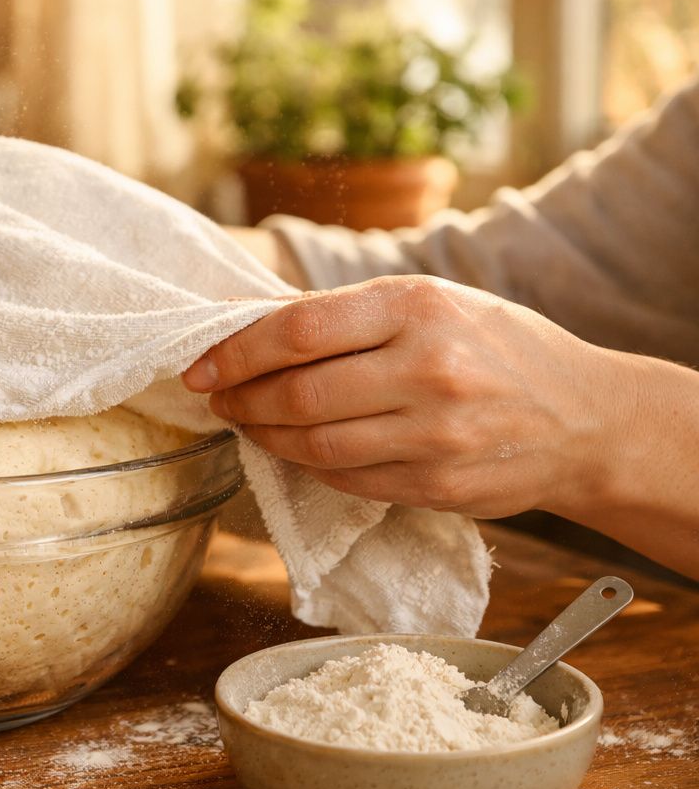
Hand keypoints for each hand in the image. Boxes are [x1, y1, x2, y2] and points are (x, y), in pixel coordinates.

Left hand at [181, 276, 622, 518]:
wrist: (588, 418)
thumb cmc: (496, 348)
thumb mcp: (435, 304)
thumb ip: (351, 316)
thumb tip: (254, 330)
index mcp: (417, 306)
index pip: (297, 330)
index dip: (234, 353)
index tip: (201, 367)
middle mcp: (428, 367)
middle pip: (297, 394)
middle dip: (241, 400)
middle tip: (219, 400)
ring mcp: (436, 433)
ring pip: (314, 444)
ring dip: (265, 438)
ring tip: (249, 424)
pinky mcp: (439, 485)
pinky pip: (346, 479)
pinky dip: (309, 466)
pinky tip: (297, 451)